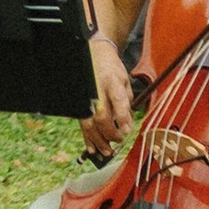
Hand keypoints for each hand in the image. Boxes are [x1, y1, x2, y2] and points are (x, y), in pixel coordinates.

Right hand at [84, 33, 133, 158]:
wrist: (95, 56)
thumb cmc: (112, 70)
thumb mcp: (125, 81)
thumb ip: (126, 102)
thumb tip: (126, 124)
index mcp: (112, 82)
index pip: (117, 101)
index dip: (122, 118)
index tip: (127, 132)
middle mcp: (97, 91)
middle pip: (101, 116)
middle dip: (110, 133)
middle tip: (119, 141)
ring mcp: (87, 98)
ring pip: (90, 123)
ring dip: (98, 140)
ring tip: (107, 152)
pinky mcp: (81, 105)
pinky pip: (83, 124)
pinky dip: (88, 138)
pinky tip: (92, 149)